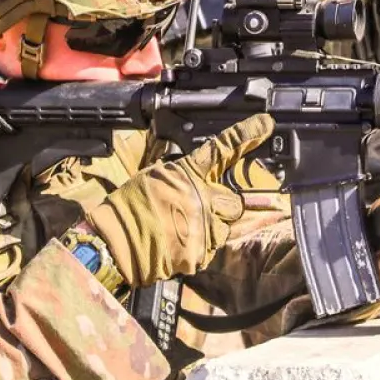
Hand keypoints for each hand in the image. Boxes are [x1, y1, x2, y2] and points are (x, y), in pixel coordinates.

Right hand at [87, 114, 272, 286]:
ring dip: (210, 229)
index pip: (222, 149)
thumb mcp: (155, 176)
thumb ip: (184, 175)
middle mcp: (200, 200)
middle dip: (222, 207)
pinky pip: (210, 249)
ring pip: (224, 229)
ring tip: (181, 229)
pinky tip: (177, 243)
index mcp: (187, 174)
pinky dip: (198, 248)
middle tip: (198, 211)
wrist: (113, 243)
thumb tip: (200, 175)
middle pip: (234, 202)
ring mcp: (202, 229)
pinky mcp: (199, 254)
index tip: (266, 124)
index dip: (246, 136)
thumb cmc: (128, 208)